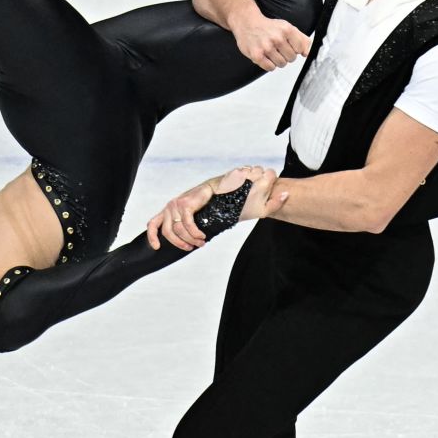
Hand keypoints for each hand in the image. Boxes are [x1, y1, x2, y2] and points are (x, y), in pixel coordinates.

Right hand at [145, 166, 282, 250]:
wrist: (231, 189)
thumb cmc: (241, 195)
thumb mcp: (258, 199)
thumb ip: (272, 198)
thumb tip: (283, 192)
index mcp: (199, 191)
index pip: (186, 211)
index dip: (192, 229)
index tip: (203, 240)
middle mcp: (183, 196)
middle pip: (175, 222)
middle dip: (186, 237)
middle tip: (201, 245)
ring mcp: (175, 203)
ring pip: (166, 225)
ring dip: (177, 240)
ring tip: (192, 247)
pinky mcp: (171, 212)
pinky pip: (154, 222)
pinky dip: (153, 235)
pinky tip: (158, 248)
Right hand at [230, 12, 310, 71]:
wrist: (247, 23)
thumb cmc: (268, 27)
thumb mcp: (287, 28)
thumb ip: (302, 39)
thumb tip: (308, 53)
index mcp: (287, 30)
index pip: (301, 49)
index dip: (295, 49)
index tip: (289, 45)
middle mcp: (277, 38)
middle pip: (292, 58)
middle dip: (286, 55)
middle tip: (278, 48)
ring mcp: (266, 47)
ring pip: (282, 64)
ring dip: (277, 60)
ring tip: (271, 52)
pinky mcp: (257, 55)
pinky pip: (270, 68)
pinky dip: (269, 65)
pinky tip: (265, 56)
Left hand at [236, 167, 287, 221]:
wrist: (221, 209)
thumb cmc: (243, 211)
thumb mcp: (262, 212)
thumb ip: (276, 203)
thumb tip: (286, 193)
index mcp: (263, 184)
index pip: (271, 172)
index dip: (268, 178)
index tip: (264, 185)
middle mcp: (253, 176)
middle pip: (260, 169)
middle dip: (258, 176)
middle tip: (253, 187)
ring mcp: (242, 173)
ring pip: (250, 168)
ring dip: (249, 175)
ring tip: (244, 186)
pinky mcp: (232, 172)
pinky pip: (239, 169)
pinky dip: (239, 174)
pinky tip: (236, 184)